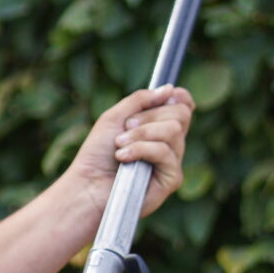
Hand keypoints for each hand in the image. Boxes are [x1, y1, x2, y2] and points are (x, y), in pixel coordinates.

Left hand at [63, 85, 194, 225]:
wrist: (88, 184)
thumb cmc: (98, 153)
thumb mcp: (116, 116)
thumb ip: (141, 100)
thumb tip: (170, 89)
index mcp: (159, 128)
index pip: (185, 107)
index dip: (180, 98)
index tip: (167, 95)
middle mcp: (171, 144)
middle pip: (180, 114)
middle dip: (149, 116)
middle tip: (126, 127)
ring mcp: (172, 162)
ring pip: (173, 130)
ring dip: (141, 133)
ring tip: (119, 144)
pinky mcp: (172, 179)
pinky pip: (164, 152)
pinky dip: (140, 149)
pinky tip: (123, 158)